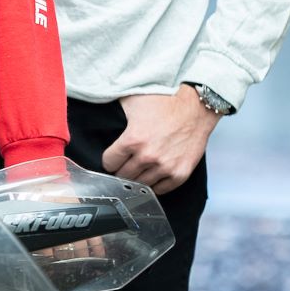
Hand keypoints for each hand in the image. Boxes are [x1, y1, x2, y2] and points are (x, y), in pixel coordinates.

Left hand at [100, 89, 218, 195]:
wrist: (195, 109)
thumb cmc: (164, 103)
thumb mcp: (132, 100)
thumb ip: (113, 111)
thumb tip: (94, 107)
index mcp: (133, 140)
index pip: (109, 163)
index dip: (110, 159)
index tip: (113, 158)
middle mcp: (148, 156)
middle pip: (123, 176)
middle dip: (122, 170)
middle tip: (125, 164)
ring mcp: (165, 167)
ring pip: (140, 185)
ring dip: (138, 178)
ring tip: (139, 169)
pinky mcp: (180, 174)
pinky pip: (160, 190)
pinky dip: (154, 185)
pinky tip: (152, 175)